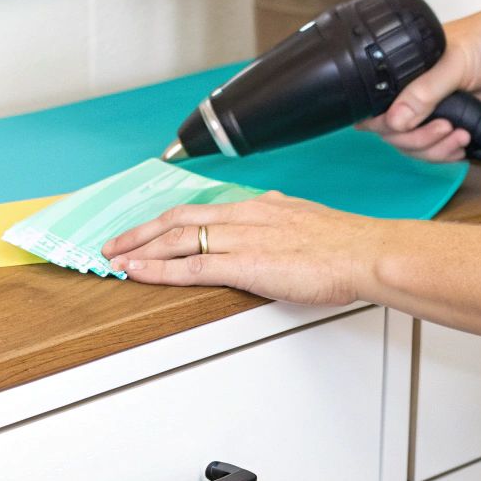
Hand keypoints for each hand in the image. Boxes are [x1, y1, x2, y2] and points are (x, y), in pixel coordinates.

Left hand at [101, 192, 396, 305]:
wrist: (365, 252)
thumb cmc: (347, 246)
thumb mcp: (306, 225)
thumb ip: (282, 227)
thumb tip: (274, 230)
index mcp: (259, 207)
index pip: (201, 209)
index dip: (167, 220)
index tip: (148, 230)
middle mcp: (245, 216)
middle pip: (179, 218)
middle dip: (141, 231)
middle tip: (115, 243)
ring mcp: (242, 239)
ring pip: (177, 239)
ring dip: (141, 249)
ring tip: (115, 258)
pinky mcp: (245, 264)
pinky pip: (191, 267)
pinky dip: (158, 270)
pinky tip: (138, 273)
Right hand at [358, 2, 480, 162]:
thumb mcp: (454, 63)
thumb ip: (425, 92)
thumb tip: (395, 121)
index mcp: (402, 69)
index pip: (375, 107)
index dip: (385, 124)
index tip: (406, 128)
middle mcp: (413, 90)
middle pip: (393, 133)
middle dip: (417, 140)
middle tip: (444, 128)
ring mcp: (432, 107)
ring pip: (415, 144)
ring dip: (434, 149)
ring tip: (458, 137)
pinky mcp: (453, 119)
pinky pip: (437, 146)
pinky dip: (445, 152)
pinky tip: (460, 146)